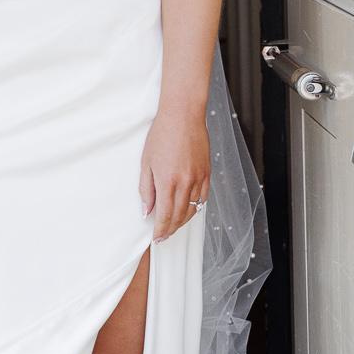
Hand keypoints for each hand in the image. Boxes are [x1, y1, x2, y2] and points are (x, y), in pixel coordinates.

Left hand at [139, 106, 209, 241]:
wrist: (183, 116)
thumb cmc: (161, 135)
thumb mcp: (146, 162)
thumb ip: (146, 189)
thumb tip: (147, 210)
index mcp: (167, 181)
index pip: (165, 215)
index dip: (160, 230)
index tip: (156, 238)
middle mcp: (185, 183)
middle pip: (180, 216)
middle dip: (171, 229)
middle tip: (163, 236)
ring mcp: (198, 178)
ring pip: (193, 209)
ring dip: (183, 220)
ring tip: (174, 225)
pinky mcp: (207, 173)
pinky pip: (203, 198)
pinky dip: (195, 207)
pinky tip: (188, 210)